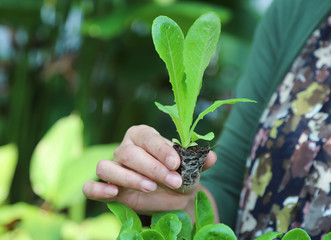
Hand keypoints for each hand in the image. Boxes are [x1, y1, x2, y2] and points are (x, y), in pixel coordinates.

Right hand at [83, 125, 216, 215]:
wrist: (170, 195)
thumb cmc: (177, 175)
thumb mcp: (190, 169)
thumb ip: (199, 161)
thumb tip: (212, 156)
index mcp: (143, 136)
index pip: (147, 137)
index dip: (160, 149)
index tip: (176, 163)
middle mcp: (125, 148)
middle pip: (129, 152)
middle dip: (152, 168)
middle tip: (174, 181)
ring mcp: (112, 167)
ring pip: (107, 166)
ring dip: (128, 178)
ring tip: (150, 187)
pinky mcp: (104, 186)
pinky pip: (90, 186)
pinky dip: (97, 189)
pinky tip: (113, 194)